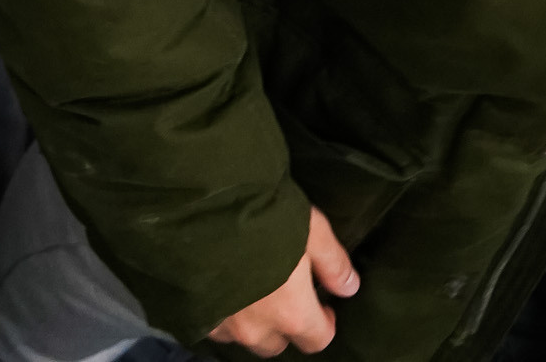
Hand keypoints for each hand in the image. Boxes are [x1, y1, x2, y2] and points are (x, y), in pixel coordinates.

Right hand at [209, 206, 359, 352]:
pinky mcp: (196, 311)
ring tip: (251, 288)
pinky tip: (223, 283)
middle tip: (285, 293)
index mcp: (291, 313)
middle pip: (278, 343)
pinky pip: (215, 324)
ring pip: (245, 336)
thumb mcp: (311, 228)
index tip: (324, 306)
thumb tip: (349, 288)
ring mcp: (223, 323)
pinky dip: (223, 311)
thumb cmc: (263, 213)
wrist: (202, 201)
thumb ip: (333, 263)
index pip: (318, 340)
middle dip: (286, 325)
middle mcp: (257, 328)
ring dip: (252, 319)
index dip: (325, 323)